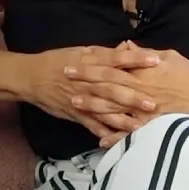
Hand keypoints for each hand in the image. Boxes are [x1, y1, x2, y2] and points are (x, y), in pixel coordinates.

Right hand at [30, 45, 161, 143]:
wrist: (32, 77)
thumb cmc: (57, 61)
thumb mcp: (80, 51)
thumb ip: (103, 53)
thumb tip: (126, 49)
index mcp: (90, 63)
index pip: (117, 60)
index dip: (136, 60)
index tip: (156, 60)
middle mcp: (88, 82)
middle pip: (113, 88)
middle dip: (133, 96)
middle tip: (154, 103)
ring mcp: (82, 99)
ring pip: (105, 110)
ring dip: (123, 119)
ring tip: (141, 126)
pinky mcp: (76, 114)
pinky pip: (92, 125)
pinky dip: (103, 133)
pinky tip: (118, 140)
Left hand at [68, 41, 188, 145]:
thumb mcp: (168, 56)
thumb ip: (143, 54)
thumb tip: (124, 46)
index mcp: (145, 70)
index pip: (111, 64)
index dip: (92, 63)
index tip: (74, 60)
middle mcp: (142, 89)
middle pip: (107, 84)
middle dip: (85, 81)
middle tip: (65, 78)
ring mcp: (147, 109)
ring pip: (114, 107)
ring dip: (93, 105)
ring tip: (74, 103)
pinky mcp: (154, 125)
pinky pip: (131, 133)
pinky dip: (115, 137)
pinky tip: (99, 139)